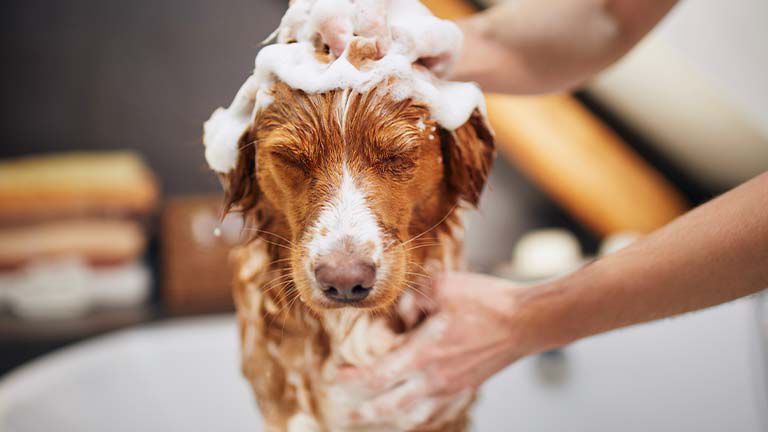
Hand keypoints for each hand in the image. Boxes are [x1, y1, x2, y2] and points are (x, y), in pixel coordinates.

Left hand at [336, 272, 529, 428]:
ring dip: (387, 420)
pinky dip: (416, 418)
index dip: (349, 379)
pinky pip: (436, 413)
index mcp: (423, 355)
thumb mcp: (440, 287)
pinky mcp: (466, 388)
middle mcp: (434, 379)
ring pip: (411, 417)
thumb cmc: (485, 301)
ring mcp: (451, 388)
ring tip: (372, 419)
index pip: (374, 377)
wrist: (526, 320)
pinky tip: (410, 416)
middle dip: (362, 411)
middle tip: (345, 412)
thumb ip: (410, 299)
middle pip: (387, 406)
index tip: (334, 375)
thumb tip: (396, 313)